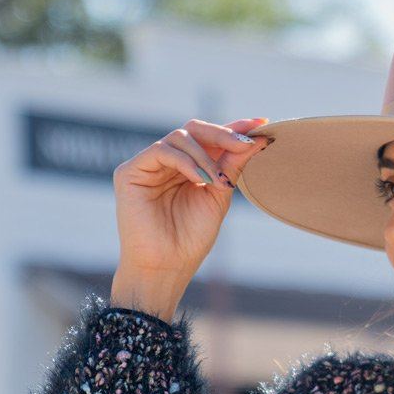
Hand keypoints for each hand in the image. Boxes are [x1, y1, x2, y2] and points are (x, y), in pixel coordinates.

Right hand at [111, 116, 272, 297]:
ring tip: (218, 181)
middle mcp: (167, 163)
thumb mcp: (218, 196)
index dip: (234, 129)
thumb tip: (256, 139)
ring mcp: (148, 165)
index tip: (262, 125)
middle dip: (223, 134)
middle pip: (194, 130)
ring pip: (180, 137)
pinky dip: (186, 161)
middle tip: (245, 143)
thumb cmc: (190, 239)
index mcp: (187, 168)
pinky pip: (162, 150)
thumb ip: (231, 166)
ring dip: (205, 156)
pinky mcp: (131, 171)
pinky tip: (200, 179)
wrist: (166, 268)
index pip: (209, 139)